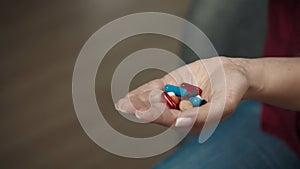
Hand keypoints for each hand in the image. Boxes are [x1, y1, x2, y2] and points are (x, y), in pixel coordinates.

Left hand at [115, 57, 249, 130]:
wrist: (232, 73)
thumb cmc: (232, 91)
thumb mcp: (224, 105)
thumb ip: (204, 116)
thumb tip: (181, 122)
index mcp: (192, 120)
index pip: (173, 119)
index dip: (157, 115)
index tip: (142, 113)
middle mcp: (181, 111)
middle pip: (158, 111)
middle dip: (142, 110)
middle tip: (126, 107)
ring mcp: (174, 97)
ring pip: (154, 101)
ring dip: (138, 102)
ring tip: (123, 104)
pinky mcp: (171, 84)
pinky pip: (155, 89)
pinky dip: (143, 92)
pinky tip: (130, 97)